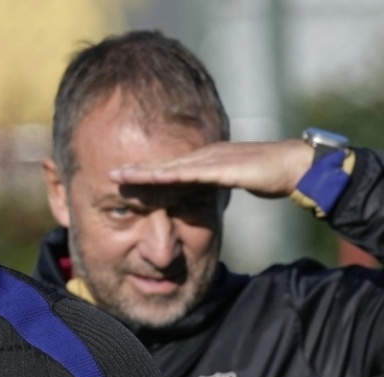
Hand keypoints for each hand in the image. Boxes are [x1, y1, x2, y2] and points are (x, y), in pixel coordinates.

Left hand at [109, 139, 312, 197]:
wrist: (294, 165)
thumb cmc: (266, 174)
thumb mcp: (231, 181)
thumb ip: (213, 185)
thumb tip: (199, 194)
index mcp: (205, 159)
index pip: (168, 167)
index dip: (144, 171)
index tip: (121, 177)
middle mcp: (204, 155)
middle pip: (164, 164)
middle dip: (136, 170)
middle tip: (110, 174)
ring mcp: (213, 159)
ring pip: (172, 167)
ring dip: (146, 172)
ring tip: (122, 176)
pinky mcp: (224, 167)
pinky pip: (194, 173)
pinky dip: (173, 176)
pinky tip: (155, 178)